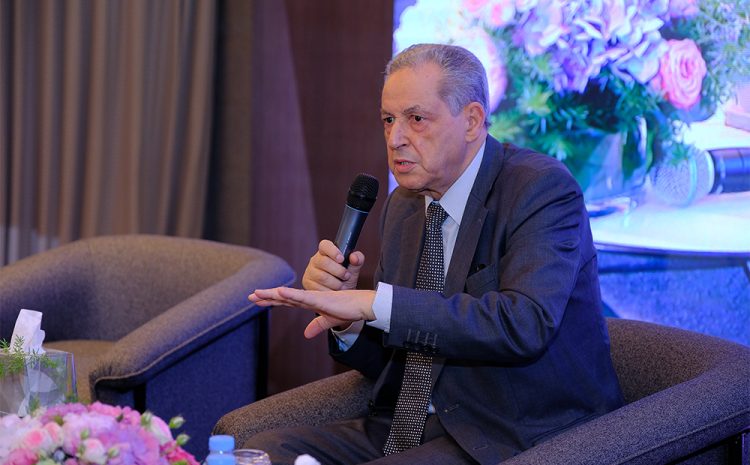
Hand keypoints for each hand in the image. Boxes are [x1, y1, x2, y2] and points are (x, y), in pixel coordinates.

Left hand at [249, 287, 375, 337]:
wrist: (361, 306)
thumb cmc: (348, 310)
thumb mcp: (329, 321)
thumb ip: (317, 326)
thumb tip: (306, 334)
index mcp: (309, 303)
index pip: (286, 301)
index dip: (271, 300)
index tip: (257, 299)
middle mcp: (308, 298)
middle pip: (283, 297)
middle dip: (266, 296)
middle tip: (250, 296)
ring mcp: (313, 298)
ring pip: (289, 296)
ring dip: (273, 294)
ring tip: (258, 293)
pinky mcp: (320, 300)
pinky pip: (302, 297)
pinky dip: (291, 294)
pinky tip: (280, 292)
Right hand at [302, 240, 364, 290]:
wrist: (340, 295)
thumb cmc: (346, 278)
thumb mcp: (354, 268)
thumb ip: (357, 260)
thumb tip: (354, 257)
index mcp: (325, 252)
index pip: (324, 245)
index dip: (333, 251)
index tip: (342, 259)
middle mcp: (315, 260)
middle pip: (323, 262)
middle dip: (338, 271)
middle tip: (347, 276)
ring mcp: (309, 272)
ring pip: (321, 276)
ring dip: (335, 283)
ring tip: (342, 286)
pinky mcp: (307, 284)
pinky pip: (317, 288)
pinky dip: (329, 291)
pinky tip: (334, 292)